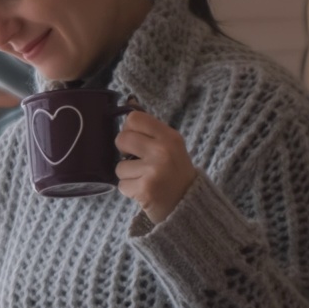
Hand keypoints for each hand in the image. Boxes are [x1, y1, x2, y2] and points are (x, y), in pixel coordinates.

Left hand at [115, 109, 196, 223]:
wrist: (189, 206)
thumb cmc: (175, 174)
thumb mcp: (170, 146)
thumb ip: (150, 129)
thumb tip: (129, 101)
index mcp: (169, 136)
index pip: (134, 118)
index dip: (129, 129)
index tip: (135, 141)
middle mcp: (163, 150)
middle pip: (122, 139)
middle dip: (123, 152)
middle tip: (136, 161)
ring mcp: (154, 170)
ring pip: (119, 166)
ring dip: (128, 175)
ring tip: (145, 179)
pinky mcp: (145, 189)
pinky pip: (122, 185)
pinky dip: (129, 190)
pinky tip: (144, 191)